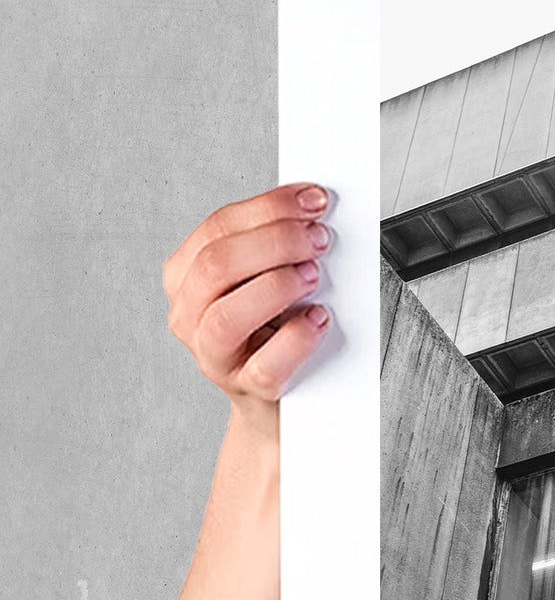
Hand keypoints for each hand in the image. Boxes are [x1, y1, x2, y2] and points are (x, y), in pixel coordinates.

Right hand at [164, 182, 333, 433]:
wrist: (283, 399)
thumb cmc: (277, 330)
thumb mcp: (269, 278)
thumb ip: (278, 246)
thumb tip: (314, 210)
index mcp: (188, 276)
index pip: (218, 228)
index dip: (269, 207)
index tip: (314, 199)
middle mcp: (191, 315)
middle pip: (217, 265)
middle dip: (276, 242)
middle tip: (320, 239)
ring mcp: (214, 356)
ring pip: (227, 315)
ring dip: (278, 286)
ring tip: (315, 277)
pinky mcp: (247, 389)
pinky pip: (266, 364)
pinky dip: (298, 337)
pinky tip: (319, 319)